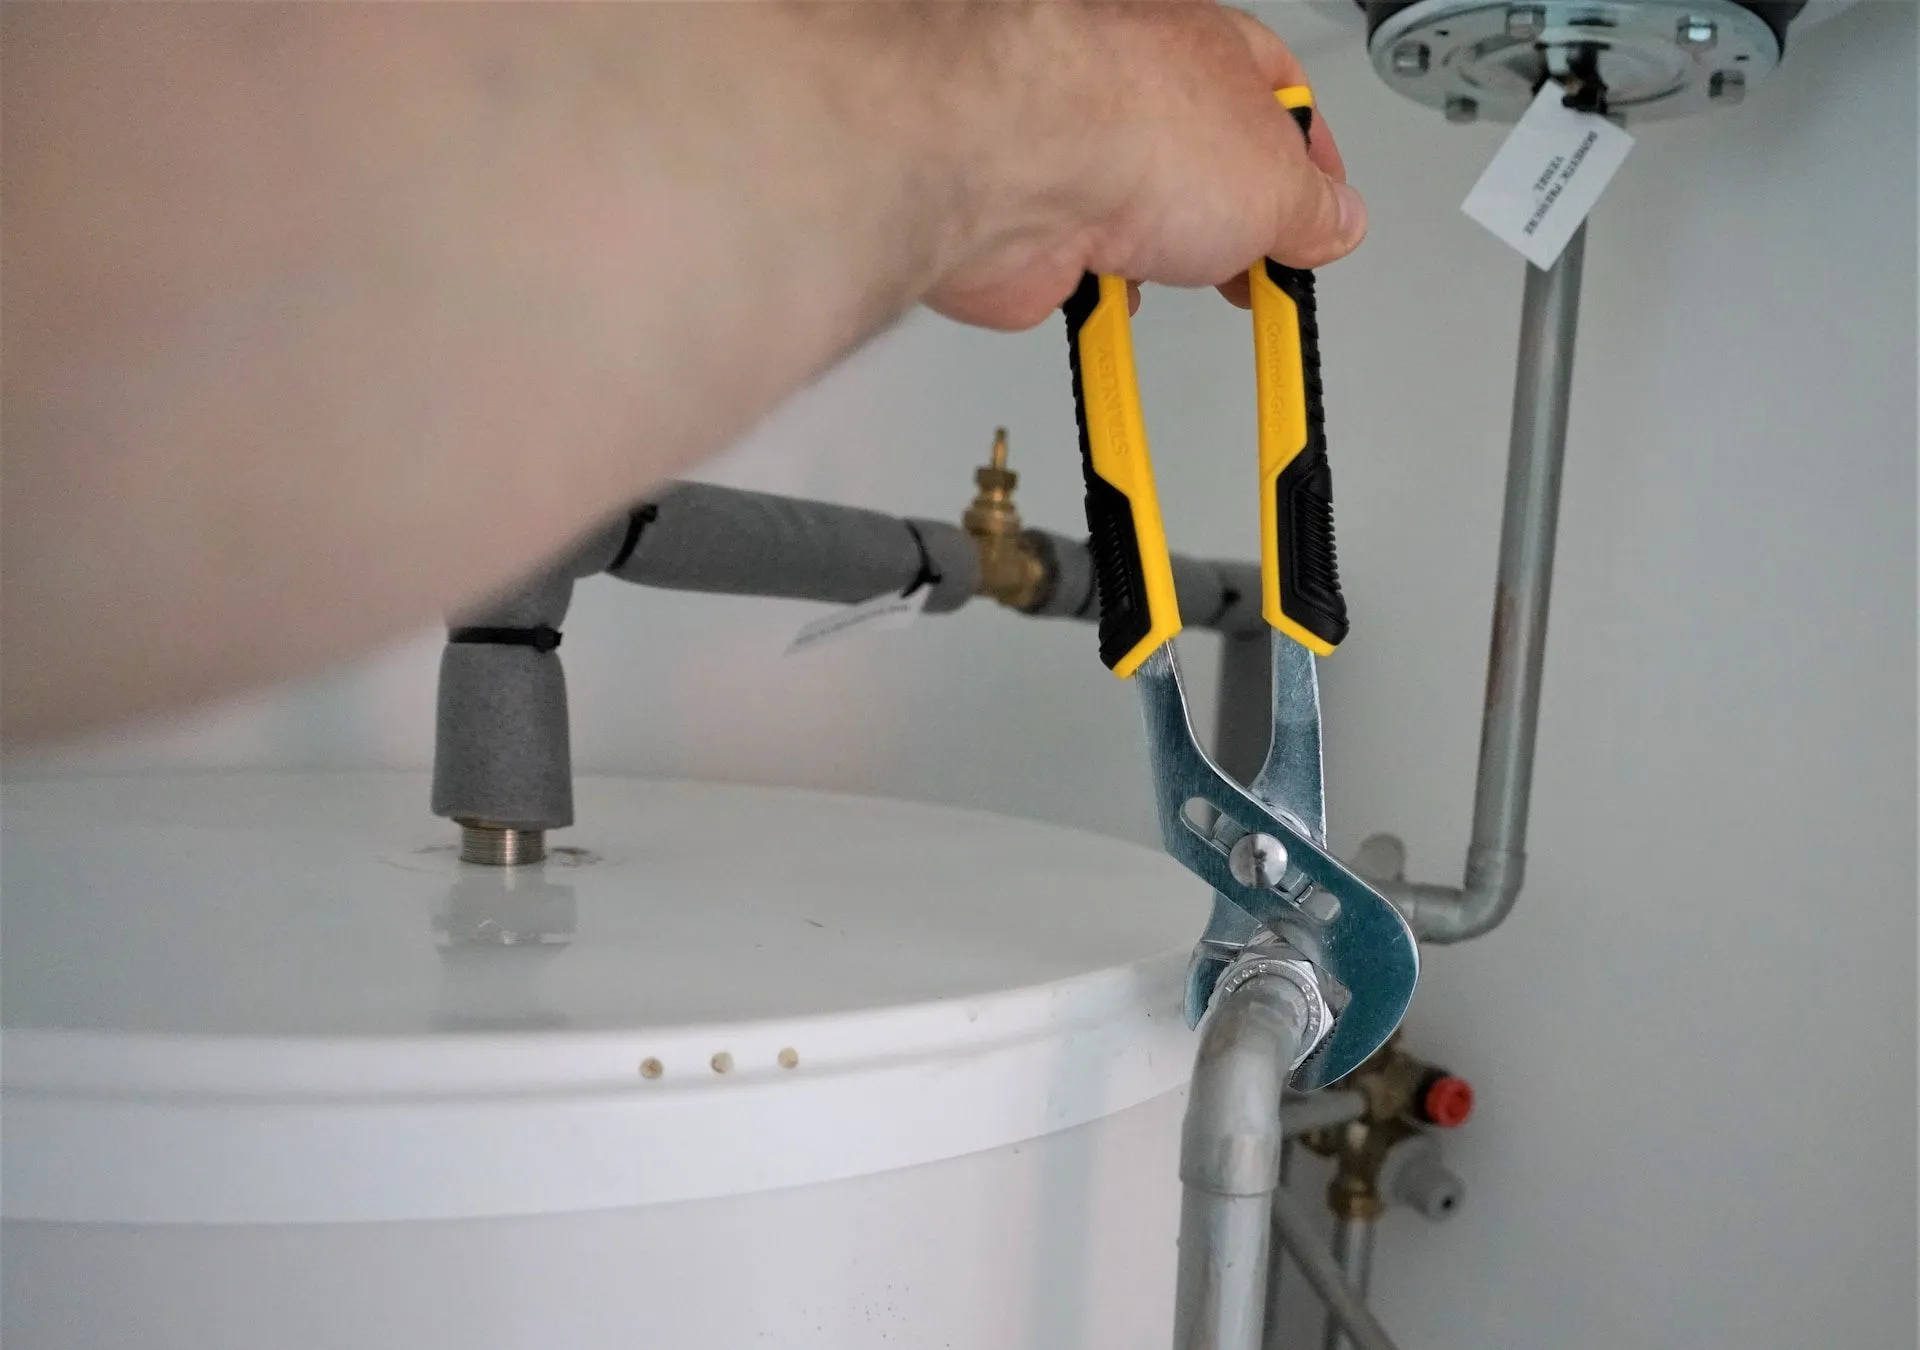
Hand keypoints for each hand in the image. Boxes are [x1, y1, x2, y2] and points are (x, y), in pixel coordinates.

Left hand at [925, 4, 1364, 330]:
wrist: (1012, 160)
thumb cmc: (1130, 124)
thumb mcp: (1279, 182)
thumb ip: (1315, 209)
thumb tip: (1336, 223)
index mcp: (1205, 48)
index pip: (1276, 92)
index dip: (1309, 159)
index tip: (1325, 213)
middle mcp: (1135, 90)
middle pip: (1205, 161)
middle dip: (1237, 221)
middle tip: (1265, 266)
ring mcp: (1080, 154)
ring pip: (1139, 213)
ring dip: (1167, 255)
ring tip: (1190, 275)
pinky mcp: (1036, 220)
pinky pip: (1081, 264)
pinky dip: (1106, 289)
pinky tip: (1122, 293)